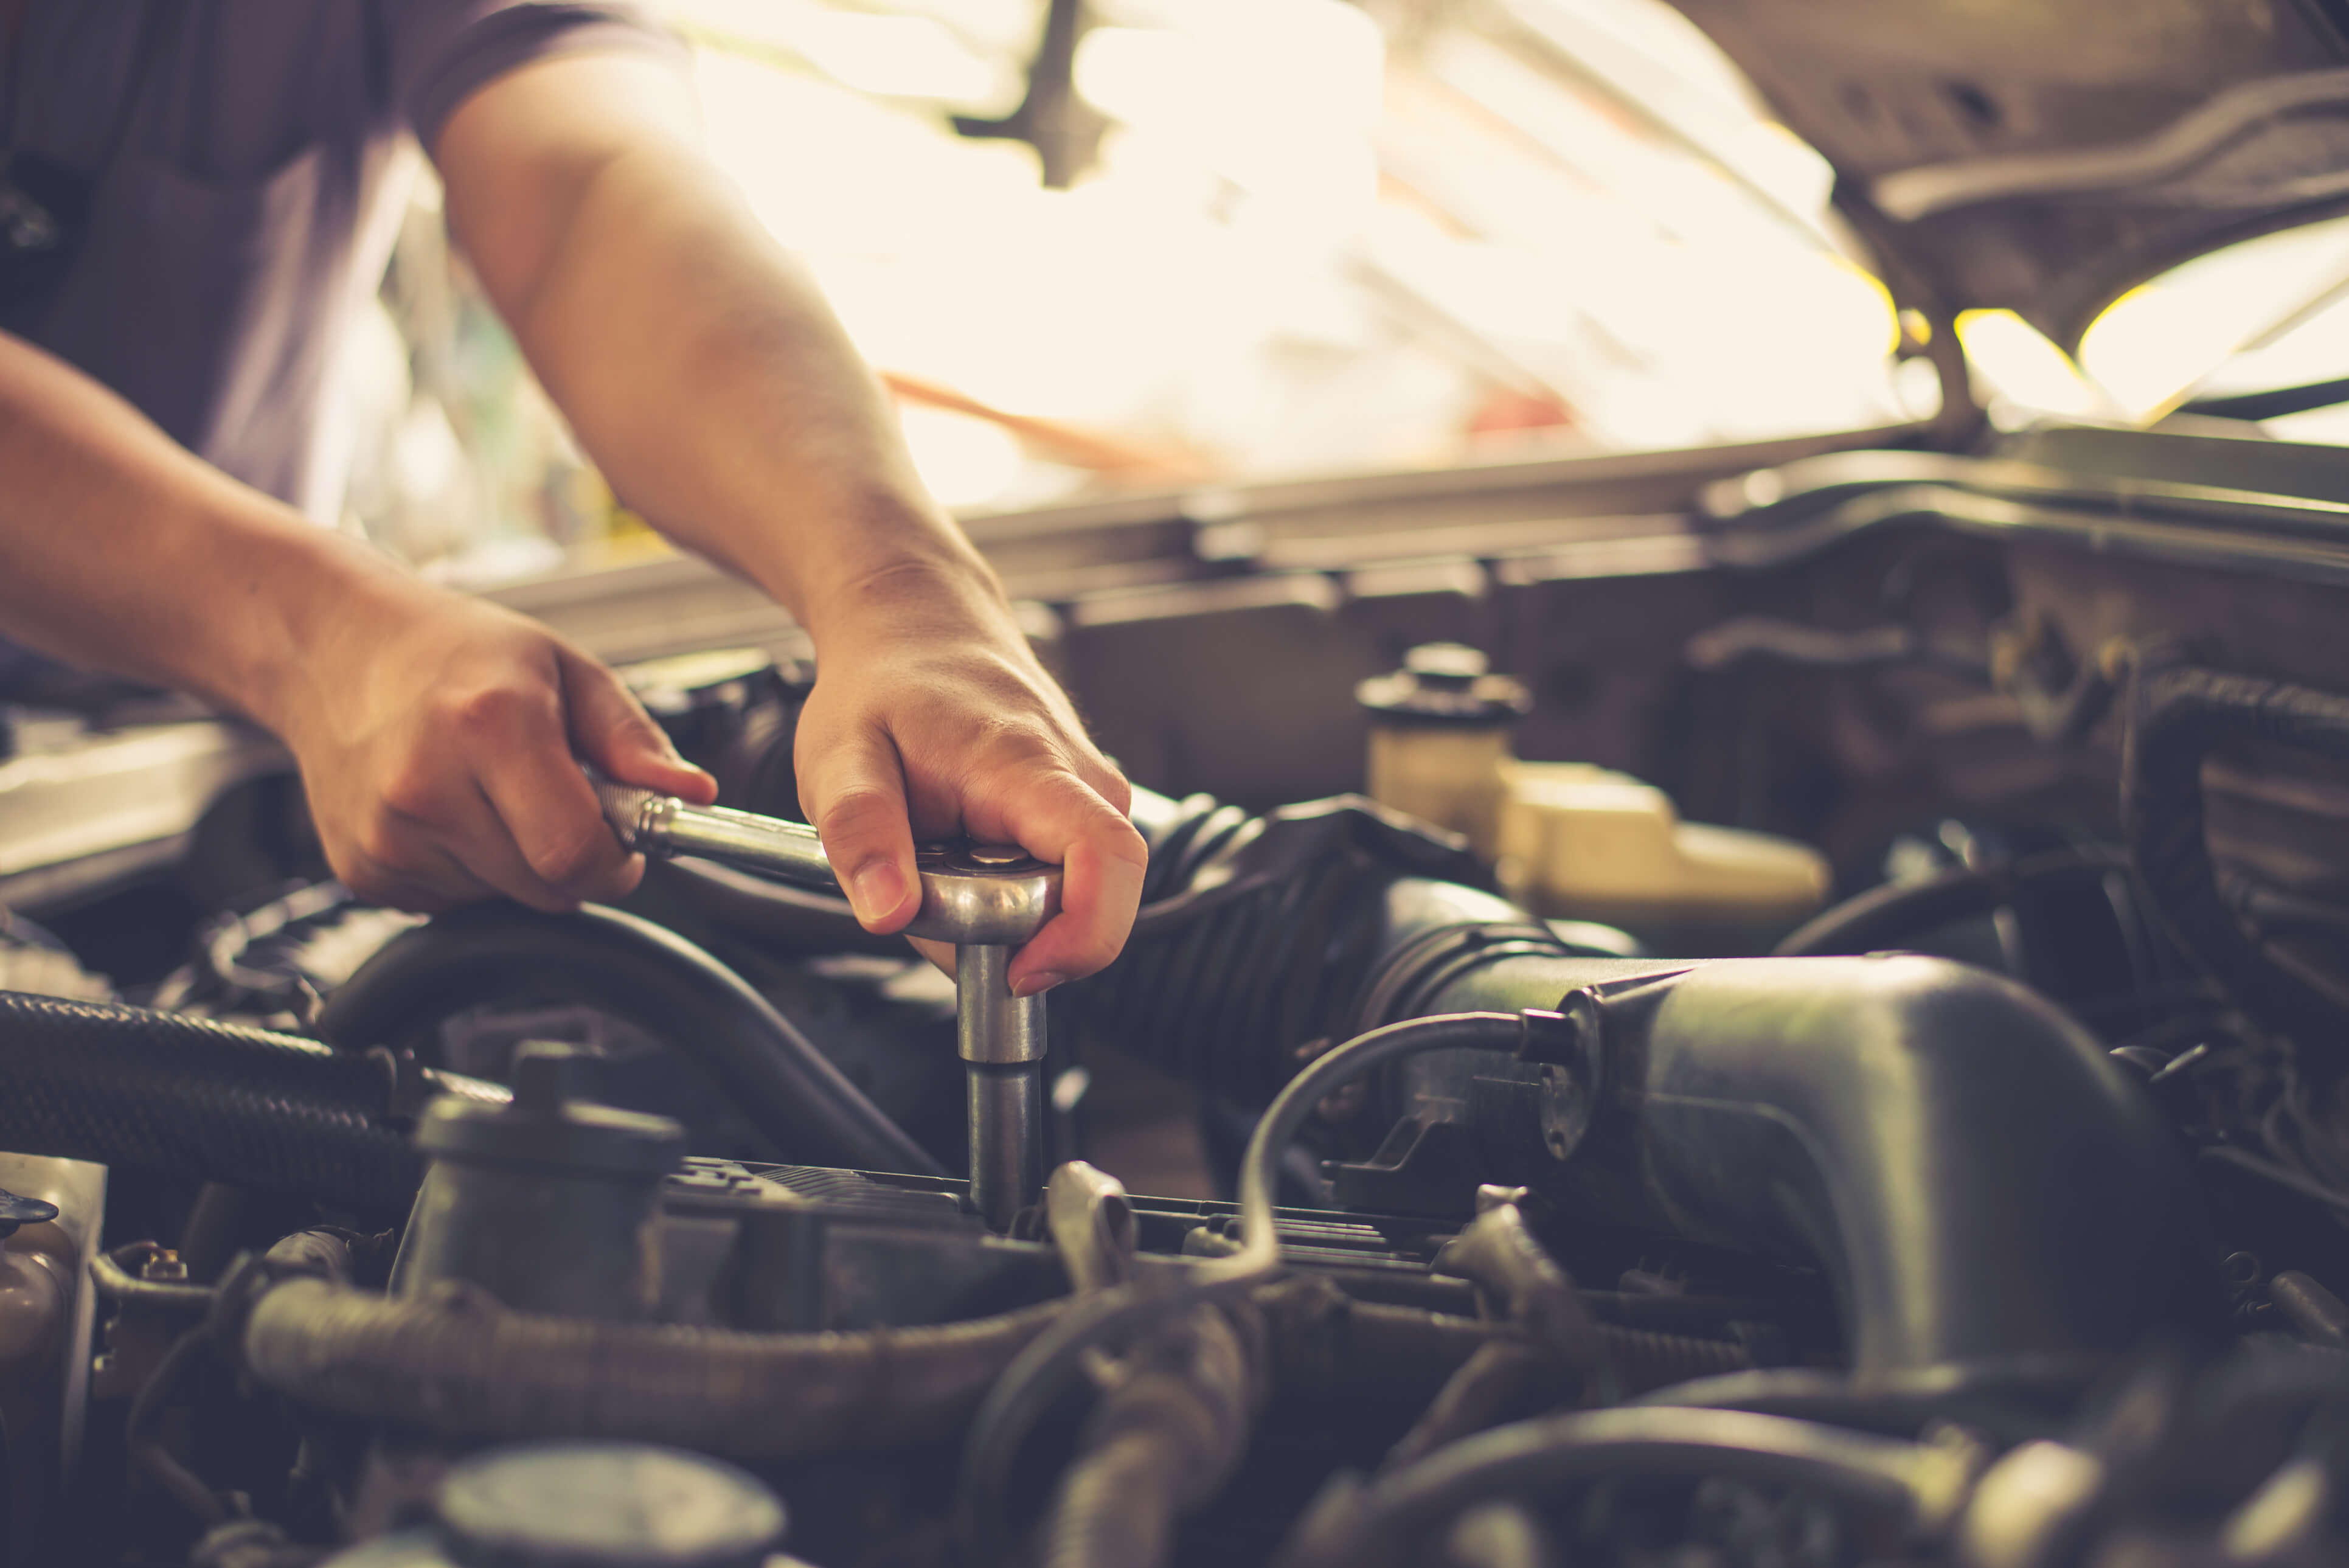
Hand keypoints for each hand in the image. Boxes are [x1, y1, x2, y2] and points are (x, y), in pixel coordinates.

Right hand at [268, 575, 715, 912]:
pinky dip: (470, 870)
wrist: (336, 648)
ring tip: (491, 790)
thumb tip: (696, 794)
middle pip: (546, 887)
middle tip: (556, 798)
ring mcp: (385, 836)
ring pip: (504, 899)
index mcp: (487, 727)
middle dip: (573, 857)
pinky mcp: (361, 871)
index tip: (622, 836)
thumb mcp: (565, 670)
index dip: (616, 860)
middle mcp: (425, 787)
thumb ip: (633, 741)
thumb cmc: (460, 653)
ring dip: (519, 861)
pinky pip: (453, 904)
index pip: (575, 853)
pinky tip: (450, 809)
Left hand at [793, 584, 1145, 994]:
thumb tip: (888, 914)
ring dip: (995, 907)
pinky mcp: (1082, 811)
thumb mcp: (839, 757)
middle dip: (1003, 931)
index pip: (1109, 862)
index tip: (1015, 971)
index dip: (1081, 938)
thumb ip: (860, 833)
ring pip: (1066, 898)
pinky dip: (1002, 886)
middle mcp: (1084, 783)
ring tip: (935, 853)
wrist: (918, 623)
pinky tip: (960, 846)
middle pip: (1085, 901)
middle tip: (923, 889)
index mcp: (1030, 766)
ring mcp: (1091, 796)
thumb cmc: (883, 684)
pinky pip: (1056, 880)